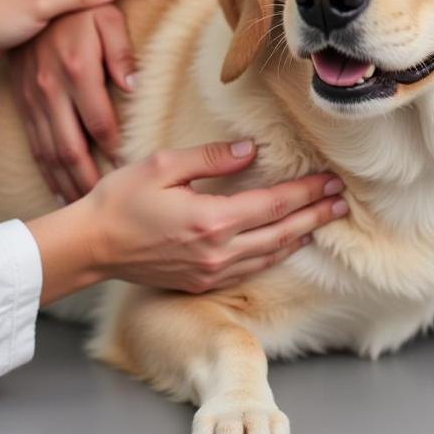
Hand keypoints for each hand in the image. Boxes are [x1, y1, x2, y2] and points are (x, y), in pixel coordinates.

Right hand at [7, 0, 166, 202]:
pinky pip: (33, 142)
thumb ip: (121, 52)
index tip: (131, 172)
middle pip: (70, 147)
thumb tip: (132, 87)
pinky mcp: (22, 101)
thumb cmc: (81, 6)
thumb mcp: (107, 17)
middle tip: (107, 203)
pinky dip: (44, 169)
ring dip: (64, 181)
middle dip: (87, 180)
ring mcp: (33, 98)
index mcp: (77, 69)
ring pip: (48, 151)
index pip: (100, 122)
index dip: (115, 149)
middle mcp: (51, 89)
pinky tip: (56, 187)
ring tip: (81, 206)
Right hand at [25, 140, 349, 304]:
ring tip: (322, 222)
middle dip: (314, 215)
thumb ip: (210, 159)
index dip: (306, 193)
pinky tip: (284, 245)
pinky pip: (249, 270)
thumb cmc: (121, 200)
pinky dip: (274, 256)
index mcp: (211, 219)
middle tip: (342, 202)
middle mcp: (217, 251)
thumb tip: (250, 150)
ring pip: (269, 255)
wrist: (91, 246)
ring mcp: (210, 271)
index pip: (273, 204)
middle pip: (280, 233)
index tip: (330, 181)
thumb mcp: (163, 165)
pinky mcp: (201, 282)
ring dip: (299, 236)